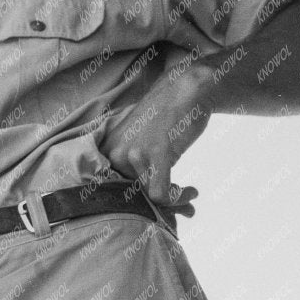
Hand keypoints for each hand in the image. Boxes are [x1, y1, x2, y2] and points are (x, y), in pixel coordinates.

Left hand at [102, 58, 210, 215]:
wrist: (187, 88)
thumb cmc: (169, 118)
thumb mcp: (144, 144)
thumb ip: (140, 173)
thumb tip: (152, 206)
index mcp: (108, 152)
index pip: (119, 193)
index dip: (143, 206)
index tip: (165, 210)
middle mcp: (115, 153)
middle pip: (134, 199)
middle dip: (161, 209)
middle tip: (183, 208)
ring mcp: (134, 153)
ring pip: (150, 198)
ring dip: (175, 203)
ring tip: (190, 197)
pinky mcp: (156, 153)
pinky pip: (162, 193)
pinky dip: (178, 198)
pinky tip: (191, 192)